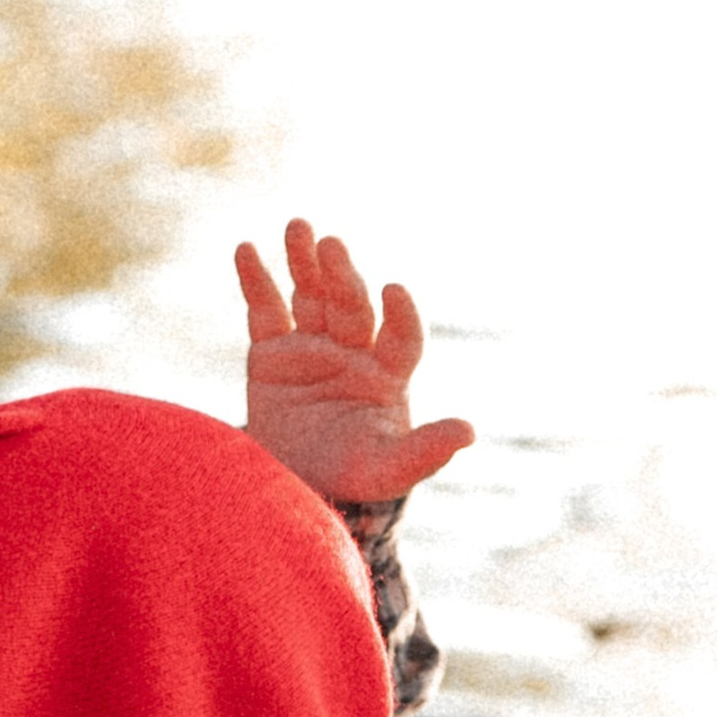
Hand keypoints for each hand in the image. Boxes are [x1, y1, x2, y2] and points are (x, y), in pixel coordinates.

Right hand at [237, 219, 473, 510]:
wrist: (292, 488)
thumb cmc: (351, 479)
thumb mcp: (388, 470)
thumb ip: (425, 450)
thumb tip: (469, 431)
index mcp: (388, 373)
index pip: (402, 335)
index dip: (401, 314)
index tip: (394, 291)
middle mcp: (354, 351)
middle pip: (352, 305)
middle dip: (343, 276)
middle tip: (331, 245)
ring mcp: (313, 347)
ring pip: (312, 295)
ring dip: (306, 261)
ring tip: (299, 227)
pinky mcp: (272, 353)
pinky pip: (265, 310)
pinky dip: (256, 280)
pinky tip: (247, 249)